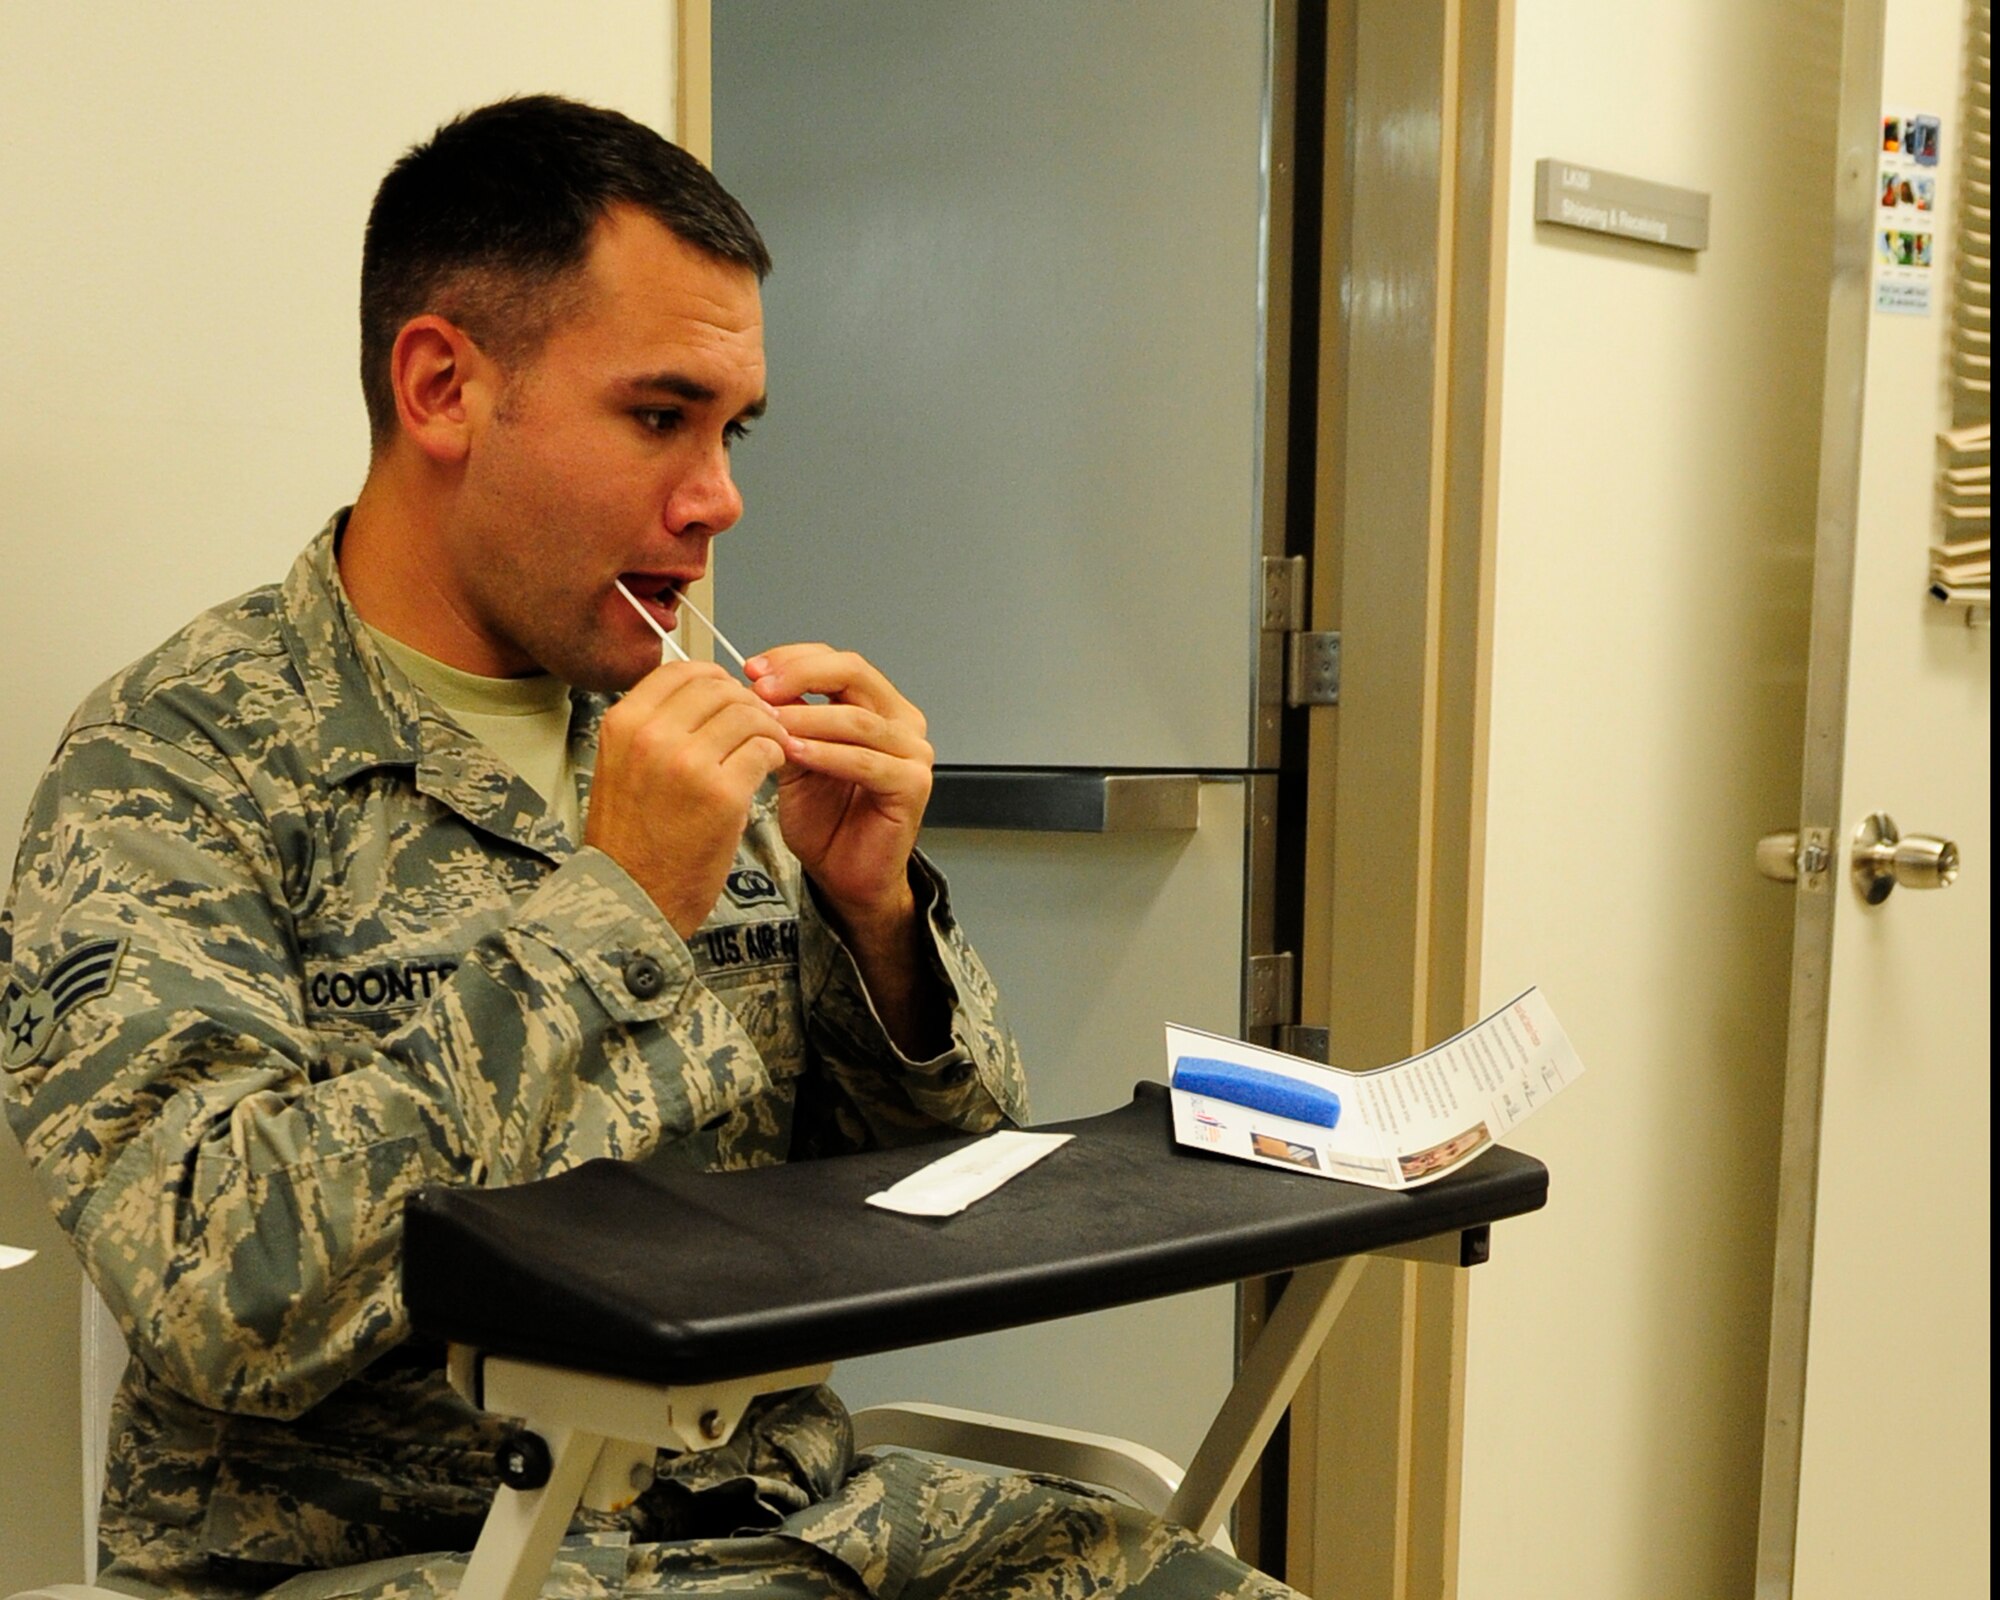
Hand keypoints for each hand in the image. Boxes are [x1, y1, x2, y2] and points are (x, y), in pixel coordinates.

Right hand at [585, 660, 792, 938]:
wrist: (629, 899)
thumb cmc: (630, 839)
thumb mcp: (621, 766)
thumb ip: (654, 726)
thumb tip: (701, 693)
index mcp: (623, 723)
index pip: (682, 670)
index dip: (715, 679)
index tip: (730, 697)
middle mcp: (651, 736)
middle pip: (719, 687)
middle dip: (747, 702)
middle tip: (759, 723)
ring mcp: (687, 764)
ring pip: (748, 714)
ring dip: (768, 727)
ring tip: (769, 747)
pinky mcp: (723, 795)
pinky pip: (765, 750)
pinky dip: (776, 753)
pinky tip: (771, 768)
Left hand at [747, 644, 932, 935]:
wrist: (845, 875)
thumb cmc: (826, 820)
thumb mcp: (795, 755)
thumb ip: (788, 718)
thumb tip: (758, 681)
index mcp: (878, 705)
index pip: (838, 662)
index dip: (794, 658)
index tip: (753, 668)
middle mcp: (901, 721)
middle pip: (853, 675)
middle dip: (801, 676)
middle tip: (760, 688)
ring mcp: (913, 752)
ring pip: (856, 719)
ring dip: (807, 718)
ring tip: (769, 722)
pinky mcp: (912, 785)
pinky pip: (865, 761)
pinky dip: (827, 754)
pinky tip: (795, 753)